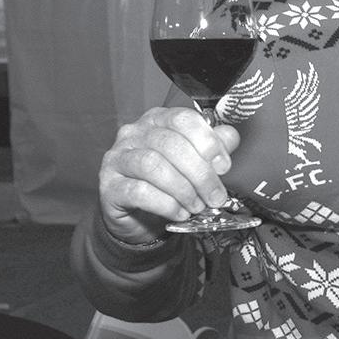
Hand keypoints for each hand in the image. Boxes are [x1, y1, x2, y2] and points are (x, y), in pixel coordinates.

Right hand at [98, 106, 241, 243]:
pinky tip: (179, 213)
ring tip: (197, 206)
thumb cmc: (167, 186)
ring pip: (153, 165)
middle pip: (171, 144)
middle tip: (215, 196)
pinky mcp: (109, 186)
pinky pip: (139, 191)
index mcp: (157, 121)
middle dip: (200, 173)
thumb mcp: (194, 165)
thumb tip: (229, 137)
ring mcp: (118, 158)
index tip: (224, 166)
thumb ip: (211, 148)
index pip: (183, 119)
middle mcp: (133, 134)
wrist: (138, 219)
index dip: (207, 142)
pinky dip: (166, 204)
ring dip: (183, 189)